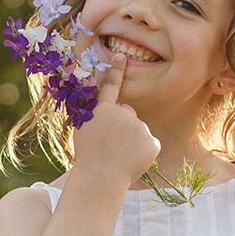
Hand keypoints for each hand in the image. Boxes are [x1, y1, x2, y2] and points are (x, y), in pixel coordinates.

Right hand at [75, 58, 159, 190]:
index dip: (116, 70)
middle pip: (127, 113)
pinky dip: (143, 151)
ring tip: (119, 155)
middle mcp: (123, 113)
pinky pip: (149, 143)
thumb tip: (94, 92)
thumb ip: (91, 111)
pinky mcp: (152, 142)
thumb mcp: (82, 129)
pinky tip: (132, 160)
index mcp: (103, 110)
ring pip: (138, 129)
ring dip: (132, 139)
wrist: (100, 179)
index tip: (122, 56)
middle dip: (122, 125)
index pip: (111, 85)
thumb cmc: (88, 157)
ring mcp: (139, 127)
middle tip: (111, 144)